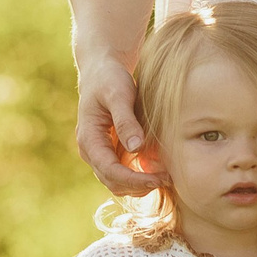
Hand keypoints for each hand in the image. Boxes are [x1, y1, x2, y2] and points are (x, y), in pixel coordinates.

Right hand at [74, 55, 157, 196]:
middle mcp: (91, 151)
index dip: (133, 179)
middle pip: (112, 181)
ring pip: (117, 182)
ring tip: (165, 177)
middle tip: (168, 179)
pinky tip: (157, 170)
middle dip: (139, 185)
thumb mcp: (118, 94)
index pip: (109, 170)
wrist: (102, 71)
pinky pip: (122, 173)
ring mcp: (99, 153)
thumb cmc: (110, 79)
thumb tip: (135, 147)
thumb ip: (125, 120)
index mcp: (88, 139)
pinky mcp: (109, 151)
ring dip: (139, 185)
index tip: (157, 180)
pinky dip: (138, 177)